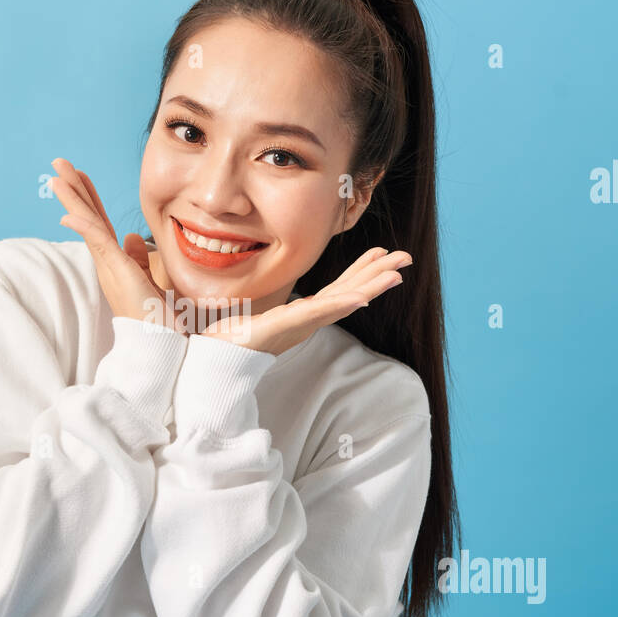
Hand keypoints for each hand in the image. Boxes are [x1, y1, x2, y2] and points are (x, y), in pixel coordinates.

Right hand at [49, 158, 181, 332]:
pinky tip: (69, 214)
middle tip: (59, 164)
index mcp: (115, 261)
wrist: (159, 342)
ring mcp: (109, 266)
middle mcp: (107, 262)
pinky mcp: (117, 272)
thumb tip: (133, 237)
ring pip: (88, 225)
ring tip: (57, 176)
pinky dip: (84, 228)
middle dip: (75, 189)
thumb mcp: (150, 279)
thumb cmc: (157, 317)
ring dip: (73, 199)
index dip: (89, 198)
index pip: (99, 222)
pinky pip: (98, 244)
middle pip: (87, 218)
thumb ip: (140, 258)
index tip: (81, 176)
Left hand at [199, 247, 412, 354]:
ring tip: (396, 274)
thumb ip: (262, 305)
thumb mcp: (251, 315)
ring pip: (341, 301)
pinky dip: (341, 305)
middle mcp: (305, 321)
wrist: (211, 359)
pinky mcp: (285, 327)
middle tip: (406, 257)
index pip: (339, 291)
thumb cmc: (229, 340)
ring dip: (371, 287)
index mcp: (300, 316)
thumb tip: (263, 297)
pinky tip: (362, 297)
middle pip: (349, 292)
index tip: (384, 257)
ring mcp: (298, 325)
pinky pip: (317, 313)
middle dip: (378, 275)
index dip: (363, 274)